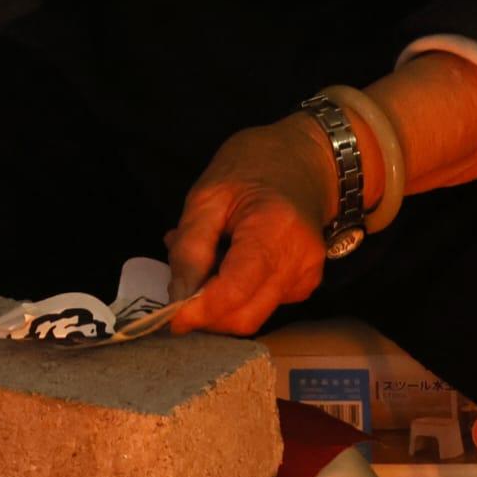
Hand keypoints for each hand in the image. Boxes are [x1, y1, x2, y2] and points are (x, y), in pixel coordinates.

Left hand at [167, 117, 336, 336]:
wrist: (305, 158)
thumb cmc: (253, 165)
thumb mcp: (207, 195)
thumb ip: (190, 248)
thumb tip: (179, 300)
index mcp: (274, 230)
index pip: (236, 290)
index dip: (200, 311)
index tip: (169, 318)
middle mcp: (299, 261)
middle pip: (245, 317)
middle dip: (207, 315)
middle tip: (181, 288)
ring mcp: (307, 275)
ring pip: (252, 316)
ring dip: (220, 303)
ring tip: (206, 262)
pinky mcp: (305, 284)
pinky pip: (263, 304)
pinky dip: (237, 294)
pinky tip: (229, 261)